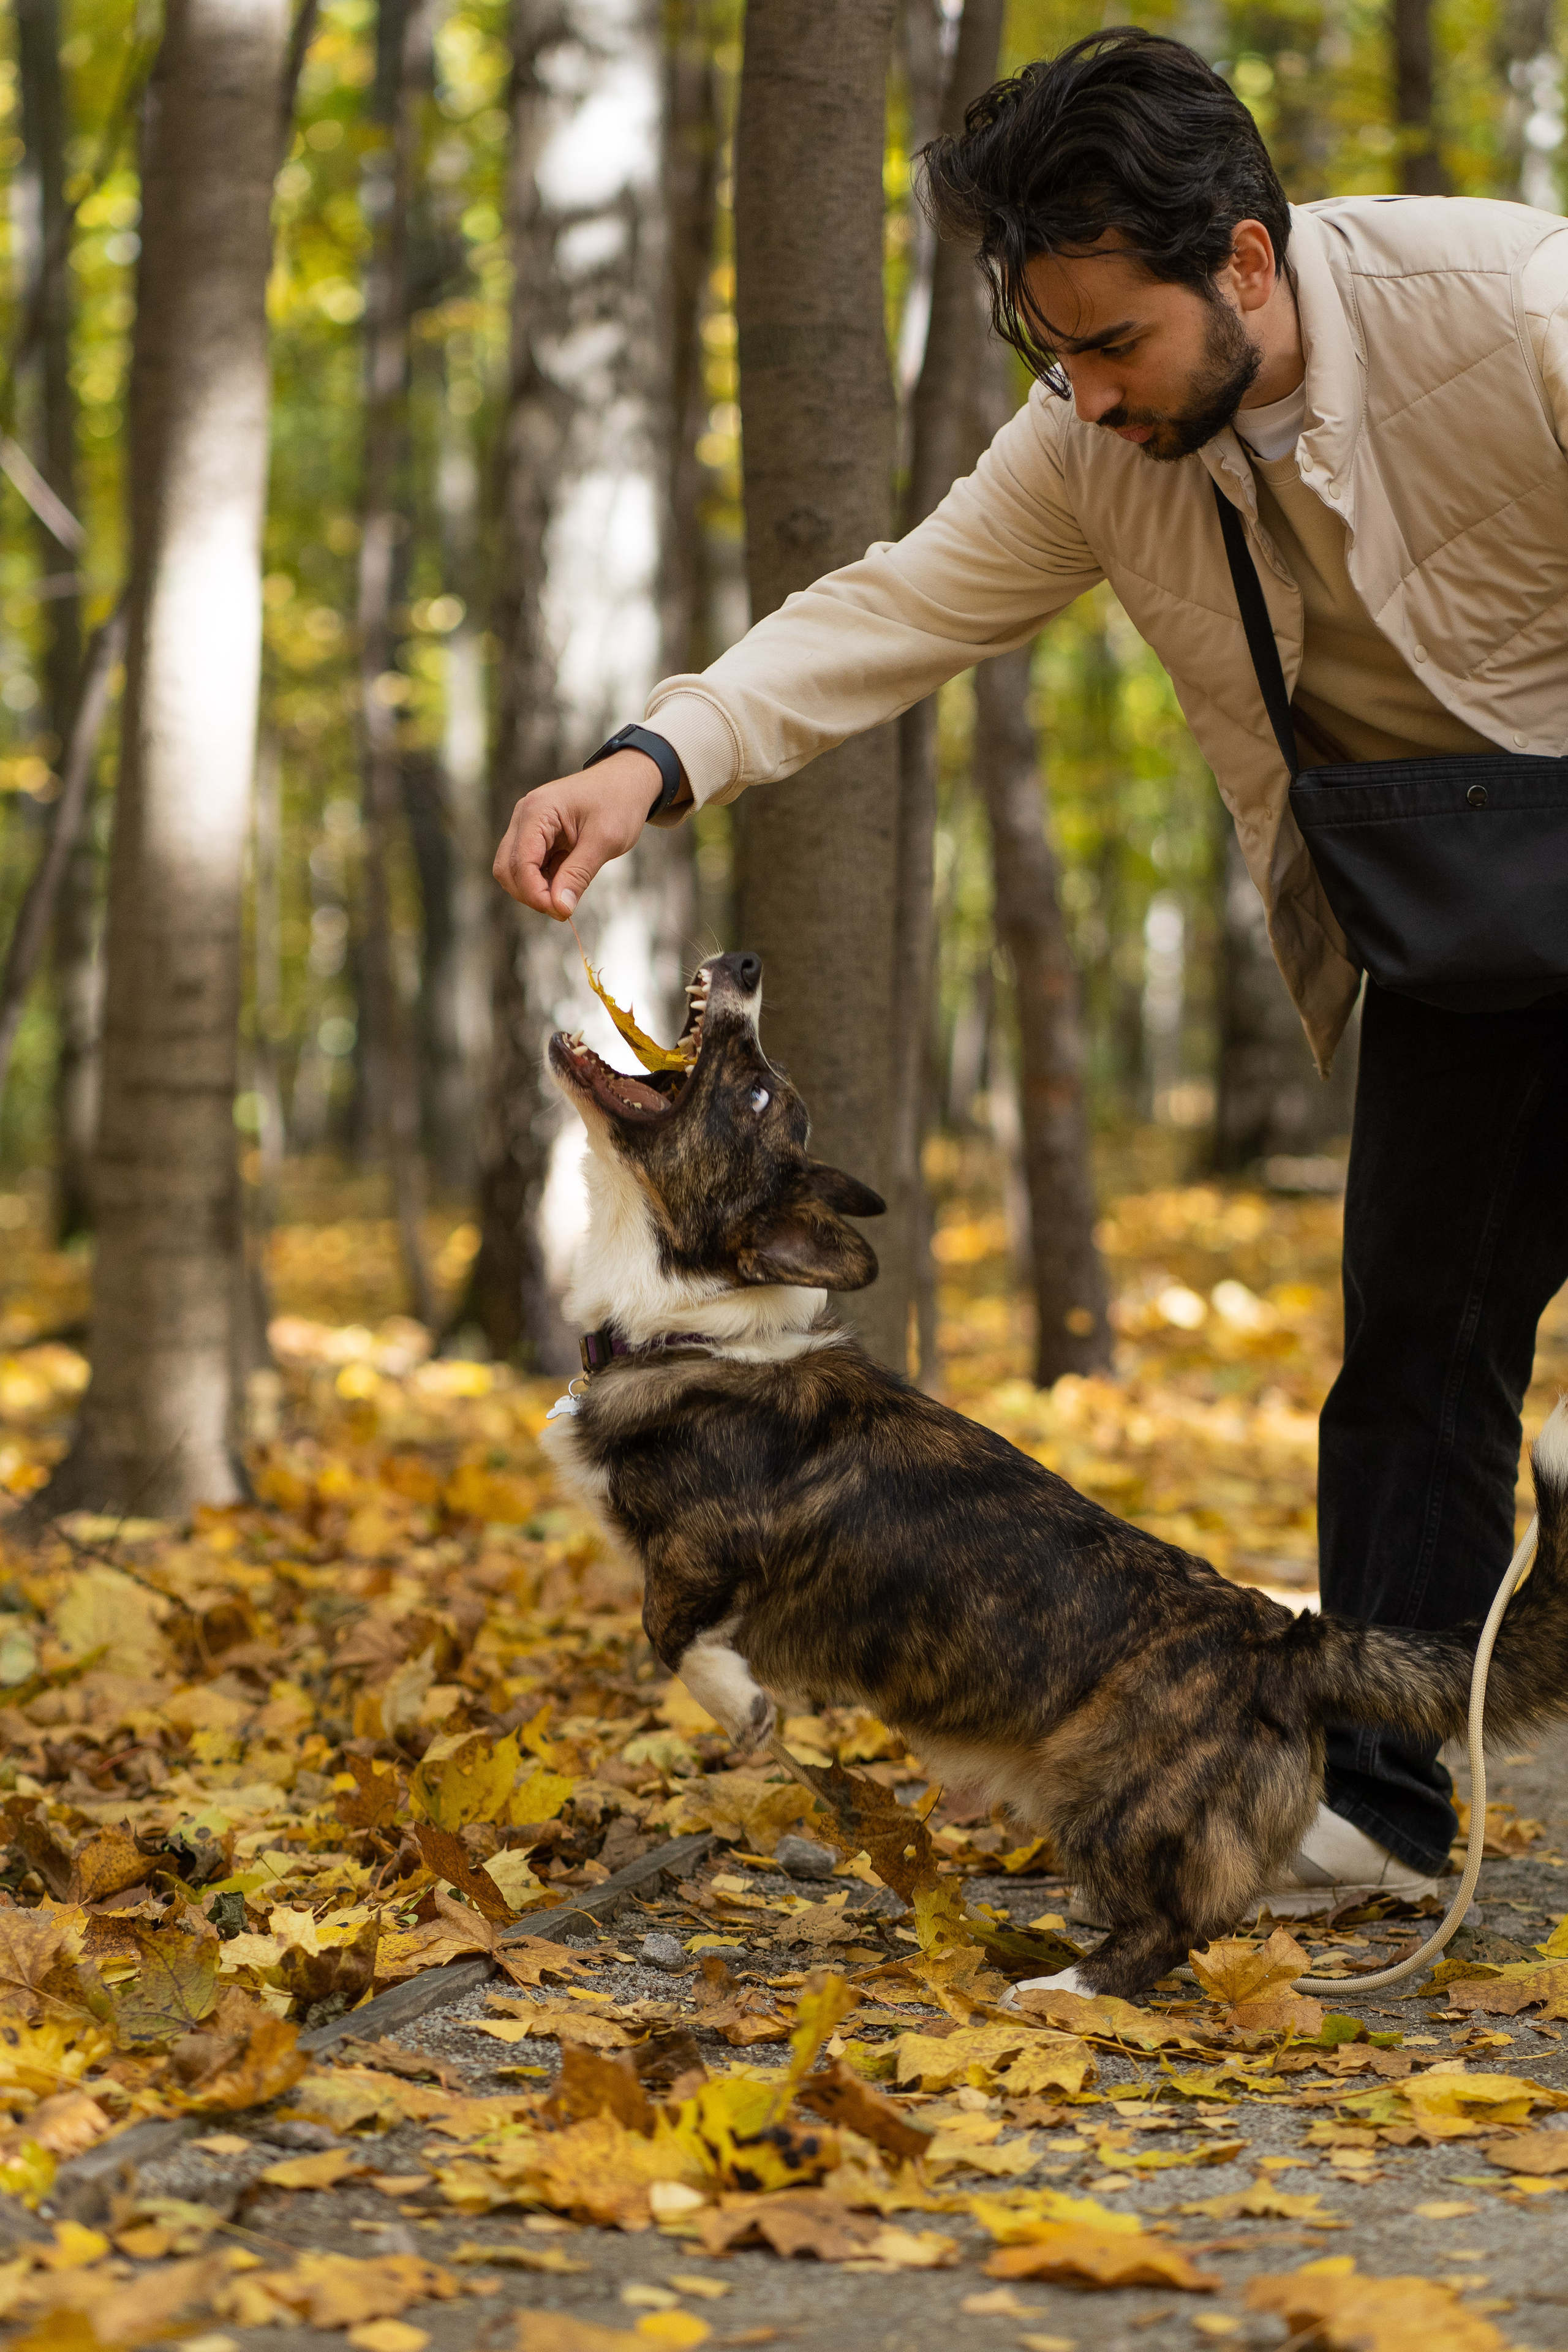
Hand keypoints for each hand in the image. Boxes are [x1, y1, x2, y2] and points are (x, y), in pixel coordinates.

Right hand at [491, 748, 662, 917]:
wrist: (628, 781)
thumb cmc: (620, 803)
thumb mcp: (605, 840)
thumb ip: (579, 874)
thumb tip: (559, 909)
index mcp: (537, 810)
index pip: (520, 862)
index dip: (536, 893)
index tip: (562, 913)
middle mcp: (524, 816)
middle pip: (506, 869)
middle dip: (531, 894)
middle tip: (564, 909)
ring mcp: (527, 825)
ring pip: (513, 871)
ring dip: (536, 890)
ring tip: (568, 894)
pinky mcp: (536, 836)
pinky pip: (529, 867)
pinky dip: (544, 882)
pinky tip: (568, 881)